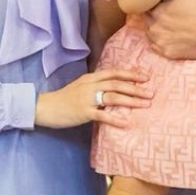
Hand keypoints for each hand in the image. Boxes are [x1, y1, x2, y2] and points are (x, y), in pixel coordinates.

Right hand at [34, 68, 151, 128]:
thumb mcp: (80, 86)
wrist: (44, 107)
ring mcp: (86, 98)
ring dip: (131, 100)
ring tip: (145, 104)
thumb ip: (96, 85)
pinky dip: (115, 119)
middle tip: (151, 92)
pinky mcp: (82, 112)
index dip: (131, 73)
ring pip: (112, 97)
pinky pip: (101, 115)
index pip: (114, 72)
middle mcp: (90, 85)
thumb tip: (114, 88)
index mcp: (91, 78)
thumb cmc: (64, 98)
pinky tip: (126, 122)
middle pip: (117, 84)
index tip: (146, 77)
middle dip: (136, 88)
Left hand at [145, 0, 195, 58]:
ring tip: (170, 24)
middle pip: (146, 19)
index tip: (162, 2)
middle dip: (153, 15)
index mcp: (158, 11)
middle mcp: (155, 28)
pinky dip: (160, 40)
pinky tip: (171, 35)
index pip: (146, 5)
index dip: (153, 2)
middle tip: (167, 13)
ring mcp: (160, 42)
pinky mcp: (167, 53)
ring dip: (156, 28)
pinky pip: (156, 45)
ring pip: (149, 33)